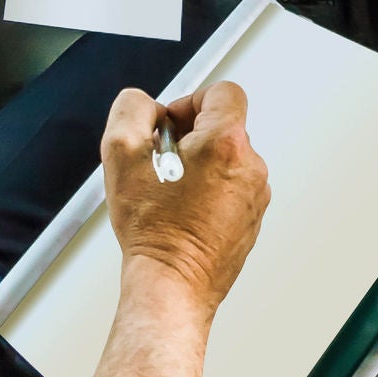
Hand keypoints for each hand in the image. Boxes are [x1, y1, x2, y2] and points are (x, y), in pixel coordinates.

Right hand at [101, 82, 269, 320]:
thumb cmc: (153, 230)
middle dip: (191, 138)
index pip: (223, 92)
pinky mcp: (252, 219)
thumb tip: (145, 105)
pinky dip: (209, 194)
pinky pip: (232, 190)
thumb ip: (131, 110)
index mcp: (226, 142)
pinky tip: (183, 212)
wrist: (172, 285)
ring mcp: (256, 194)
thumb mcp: (121, 154)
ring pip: (227, 161)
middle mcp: (250, 166)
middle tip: (161, 164)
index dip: (189, 101)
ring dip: (200, 167)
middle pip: (224, 127)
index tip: (170, 125)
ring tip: (169, 194)